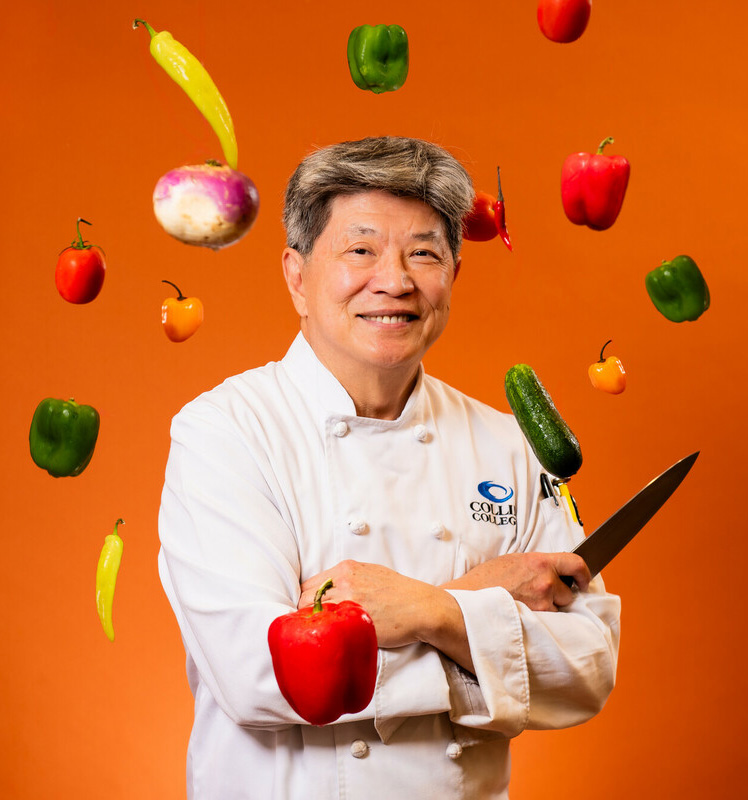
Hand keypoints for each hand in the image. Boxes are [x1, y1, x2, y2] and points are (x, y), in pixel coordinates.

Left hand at [300, 560, 453, 649]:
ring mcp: (348, 601)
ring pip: (313, 615)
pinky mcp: (355, 621)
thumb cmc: (398, 592)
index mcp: (345, 569)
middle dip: (307, 613)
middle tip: (316, 625)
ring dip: (315, 625)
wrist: (421, 607)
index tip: (313, 612)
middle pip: (305, 599)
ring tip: (323, 633)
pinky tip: (332, 639)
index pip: (309, 585)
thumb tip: (327, 590)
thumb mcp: (370, 573)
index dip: (308, 600)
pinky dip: (326, 634)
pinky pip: (328, 629)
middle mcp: (343, 582)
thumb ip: (347, 578)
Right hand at [442, 552, 590, 611]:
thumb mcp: (510, 563)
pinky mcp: (537, 622)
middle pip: (568, 593)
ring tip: (525, 610)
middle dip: (557, 597)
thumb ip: (534, 567)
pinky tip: (523, 620)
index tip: (584, 581)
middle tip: (536, 600)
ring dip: (548, 612)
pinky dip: (540, 625)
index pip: (575, 562)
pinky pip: (548, 625)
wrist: (464, 602)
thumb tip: (550, 573)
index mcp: (539, 562)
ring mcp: (542, 602)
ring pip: (558, 611)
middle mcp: (545, 581)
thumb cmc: (482, 583)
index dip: (584, 574)